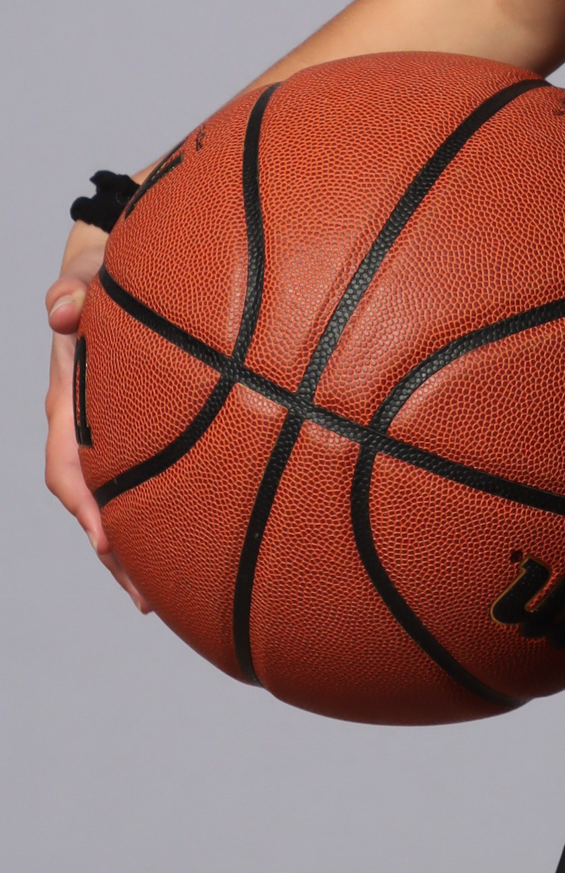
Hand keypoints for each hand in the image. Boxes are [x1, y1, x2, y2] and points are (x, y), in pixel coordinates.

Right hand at [45, 221, 151, 612]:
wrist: (115, 276)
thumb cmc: (105, 277)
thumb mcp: (89, 274)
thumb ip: (75, 287)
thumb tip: (62, 308)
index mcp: (68, 400)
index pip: (65, 460)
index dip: (84, 500)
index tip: (103, 535)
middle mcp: (82, 428)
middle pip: (89, 502)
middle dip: (113, 550)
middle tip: (145, 595)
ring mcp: (108, 437)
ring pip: (115, 503)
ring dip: (134, 549)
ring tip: (165, 597)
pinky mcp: (138, 437)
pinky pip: (143, 485)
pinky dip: (159, 518)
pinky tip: (194, 548)